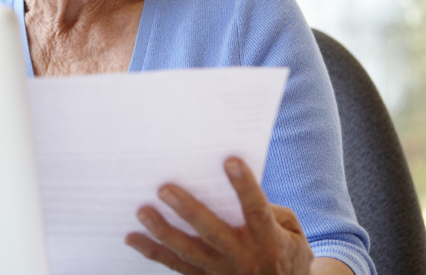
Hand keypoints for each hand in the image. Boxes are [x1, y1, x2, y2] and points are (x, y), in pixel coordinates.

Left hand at [126, 158, 315, 274]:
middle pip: (212, 233)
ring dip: (163, 231)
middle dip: (188, 210)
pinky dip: (152, 252)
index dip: (245, 186)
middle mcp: (244, 258)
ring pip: (188, 251)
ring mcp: (222, 271)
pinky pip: (175, 266)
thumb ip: (269, 211)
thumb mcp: (292, 231)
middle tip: (165, 189)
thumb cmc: (288, 252)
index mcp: (269, 241)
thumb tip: (235, 191)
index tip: (231, 161)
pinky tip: (132, 237)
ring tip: (143, 211)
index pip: (256, 210)